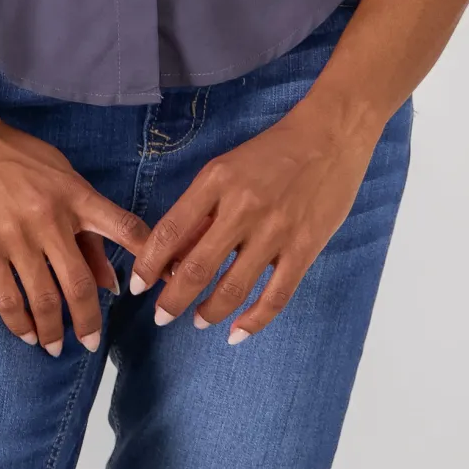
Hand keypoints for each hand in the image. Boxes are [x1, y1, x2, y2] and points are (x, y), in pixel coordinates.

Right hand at [0, 112, 151, 356]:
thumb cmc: (13, 155)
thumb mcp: (59, 176)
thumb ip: (87, 225)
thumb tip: (112, 280)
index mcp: (76, 195)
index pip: (125, 228)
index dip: (147, 259)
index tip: (155, 288)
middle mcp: (51, 217)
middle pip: (81, 283)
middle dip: (89, 321)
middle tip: (91, 343)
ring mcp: (16, 234)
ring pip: (44, 299)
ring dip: (53, 331)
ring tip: (55, 347)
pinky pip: (7, 299)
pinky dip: (20, 324)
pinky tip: (26, 335)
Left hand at [126, 104, 381, 342]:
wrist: (331, 135)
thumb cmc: (274, 149)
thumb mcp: (228, 166)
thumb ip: (204, 208)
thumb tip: (176, 253)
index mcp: (216, 180)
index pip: (171, 230)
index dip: (149, 264)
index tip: (138, 285)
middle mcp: (242, 207)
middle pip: (196, 267)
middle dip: (172, 300)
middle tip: (160, 316)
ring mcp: (275, 231)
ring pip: (232, 288)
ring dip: (209, 313)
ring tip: (197, 322)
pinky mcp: (304, 248)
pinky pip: (275, 296)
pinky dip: (253, 321)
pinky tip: (237, 333)